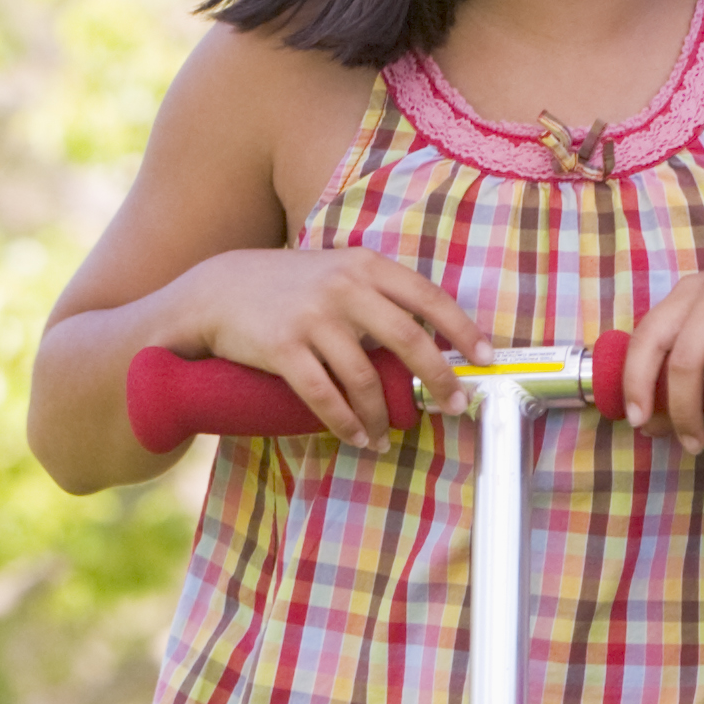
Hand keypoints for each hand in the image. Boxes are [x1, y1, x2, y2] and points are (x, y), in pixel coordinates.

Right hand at [183, 244, 485, 444]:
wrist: (217, 290)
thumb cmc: (291, 286)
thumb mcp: (340, 271)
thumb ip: (382, 293)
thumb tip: (437, 337)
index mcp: (366, 266)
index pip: (430, 299)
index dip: (463, 332)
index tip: (486, 360)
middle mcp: (343, 288)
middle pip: (409, 341)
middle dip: (438, 380)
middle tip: (455, 406)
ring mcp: (312, 318)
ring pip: (366, 378)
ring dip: (382, 415)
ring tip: (388, 434)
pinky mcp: (282, 348)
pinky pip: (325, 396)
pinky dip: (346, 423)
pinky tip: (357, 437)